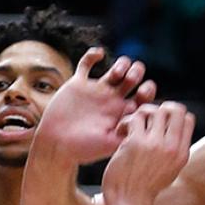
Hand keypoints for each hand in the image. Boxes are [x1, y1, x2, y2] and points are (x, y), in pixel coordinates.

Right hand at [35, 47, 156, 165]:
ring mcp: (95, 91)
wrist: (56, 145)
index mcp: (121, 113)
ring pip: (116, 68)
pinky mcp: (78, 84)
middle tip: (130, 80)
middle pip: (133, 78)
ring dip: (122, 64)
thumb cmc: (82, 149)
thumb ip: (127, 133)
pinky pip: (87, 63)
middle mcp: (111, 100)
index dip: (148, 90)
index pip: (144, 96)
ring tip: (116, 72)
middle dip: (137, 72)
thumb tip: (142, 119)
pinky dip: (93, 55)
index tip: (141, 93)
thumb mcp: (109, 144)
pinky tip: (99, 54)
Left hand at [102, 102, 195, 204]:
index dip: (171, 116)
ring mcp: (155, 144)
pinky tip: (121, 133)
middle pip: (175, 109)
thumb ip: (173, 151)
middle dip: (158, 109)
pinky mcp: (136, 144)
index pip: (188, 118)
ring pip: (154, 110)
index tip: (157, 126)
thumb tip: (172, 132)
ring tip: (131, 127)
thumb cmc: (144, 190)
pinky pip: (134, 118)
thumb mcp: (169, 171)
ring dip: (140, 114)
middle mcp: (171, 147)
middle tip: (145, 121)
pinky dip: (125, 121)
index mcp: (181, 153)